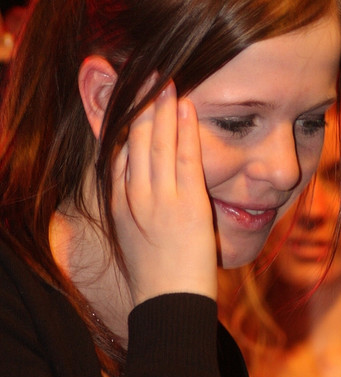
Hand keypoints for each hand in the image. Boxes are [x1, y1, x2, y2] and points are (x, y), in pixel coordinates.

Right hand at [112, 80, 217, 305]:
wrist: (168, 304)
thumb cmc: (156, 273)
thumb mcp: (134, 233)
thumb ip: (136, 203)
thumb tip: (142, 180)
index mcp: (120, 202)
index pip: (119, 149)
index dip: (126, 117)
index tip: (132, 92)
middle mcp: (134, 195)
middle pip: (134, 138)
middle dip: (141, 102)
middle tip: (147, 72)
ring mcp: (159, 199)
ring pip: (157, 142)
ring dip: (161, 107)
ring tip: (165, 79)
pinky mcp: (187, 204)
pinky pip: (185, 158)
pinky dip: (185, 130)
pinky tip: (186, 107)